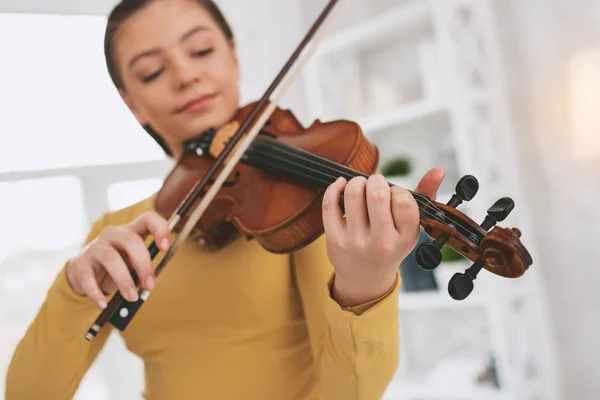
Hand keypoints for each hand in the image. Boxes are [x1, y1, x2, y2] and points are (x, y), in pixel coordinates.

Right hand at [66, 211, 170, 308]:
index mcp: (131, 231)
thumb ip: (143, 269)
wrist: (84, 271)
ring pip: (111, 259)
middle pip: (131, 240)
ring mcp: (95, 248)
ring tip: (132, 297)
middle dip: (143, 264)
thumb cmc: (117, 265)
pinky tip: (104, 304)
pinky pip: (88, 278)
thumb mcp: (132, 263)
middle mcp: (113, 235)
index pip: (148, 219)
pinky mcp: (81, 264)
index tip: (165, 247)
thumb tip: (149, 284)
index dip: (159, 228)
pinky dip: (97, 293)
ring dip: (125, 281)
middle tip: (150, 285)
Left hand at [322, 168, 444, 306]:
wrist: (365, 279)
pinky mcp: (334, 240)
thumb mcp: (411, 228)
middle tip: (375, 184)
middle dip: (376, 180)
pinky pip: (330, 205)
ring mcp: (356, 242)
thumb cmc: (390, 246)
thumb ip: (425, 196)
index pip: (404, 200)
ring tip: (361, 185)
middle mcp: (381, 242)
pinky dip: (334, 188)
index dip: (397, 190)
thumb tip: (438, 170)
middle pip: (377, 193)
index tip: (393, 194)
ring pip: (353, 194)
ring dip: (357, 181)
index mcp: (405, 238)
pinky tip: (341, 185)